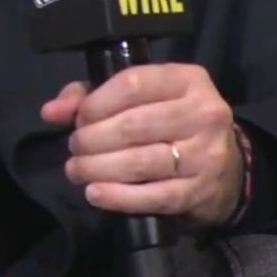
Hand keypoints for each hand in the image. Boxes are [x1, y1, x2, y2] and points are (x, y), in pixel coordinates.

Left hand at [39, 63, 242, 228]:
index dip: (95, 104)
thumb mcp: (138, 97)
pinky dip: (118, 197)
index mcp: (187, 80)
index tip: (78, 119)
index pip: (131, 84)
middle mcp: (204, 113)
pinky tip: (95, 193)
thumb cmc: (168, 123)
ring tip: (78, 170)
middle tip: (74, 149)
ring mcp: (207, 154)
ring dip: (98, 168)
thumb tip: (51, 111)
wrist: (225, 170)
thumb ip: (89, 96)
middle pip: (131, 126)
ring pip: (140, 162)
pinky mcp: (202, 191)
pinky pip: (153, 195)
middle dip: (91, 140)